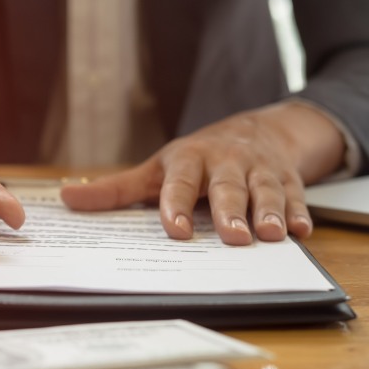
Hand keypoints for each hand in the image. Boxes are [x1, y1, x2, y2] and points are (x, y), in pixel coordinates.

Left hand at [60, 101, 345, 244]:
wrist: (256, 130)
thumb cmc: (197, 158)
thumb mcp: (156, 169)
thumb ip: (116, 189)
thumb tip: (66, 198)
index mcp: (188, 160)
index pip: (180, 183)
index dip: (176, 206)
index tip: (174, 230)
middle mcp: (225, 162)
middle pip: (228, 188)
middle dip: (231, 211)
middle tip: (232, 238)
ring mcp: (258, 169)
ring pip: (265, 190)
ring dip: (270, 212)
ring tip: (273, 235)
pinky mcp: (286, 177)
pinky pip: (296, 194)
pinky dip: (300, 212)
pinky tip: (302, 232)